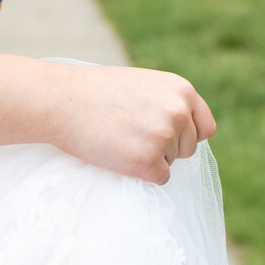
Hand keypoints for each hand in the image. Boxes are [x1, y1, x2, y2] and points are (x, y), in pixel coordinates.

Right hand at [41, 61, 215, 184]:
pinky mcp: (148, 161)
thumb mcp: (143, 85)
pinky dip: (140, 173)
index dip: (186, 136)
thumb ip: (168, 103)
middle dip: (165, 148)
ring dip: (149, 158)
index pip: (205, 127)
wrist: (60, 100)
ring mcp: (165, 136)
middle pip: (188, 149)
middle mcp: (179, 111)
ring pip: (171, 163)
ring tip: (119, 138)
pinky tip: (117, 154)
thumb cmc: (95, 92)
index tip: (166, 138)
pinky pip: (158, 178)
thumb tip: (186, 132)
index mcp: (181, 90)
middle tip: (130, 134)